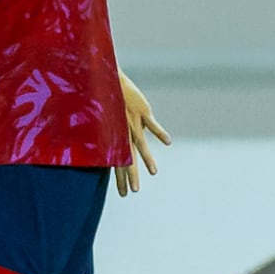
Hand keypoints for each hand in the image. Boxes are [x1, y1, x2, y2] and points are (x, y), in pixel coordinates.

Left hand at [114, 68, 171, 196]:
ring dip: (147, 159)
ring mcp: (133, 122)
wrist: (107, 80)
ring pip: (140, 144)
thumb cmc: (107, 101)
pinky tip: (167, 142)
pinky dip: (159, 133)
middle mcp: (123, 133)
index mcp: (115, 137)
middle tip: (134, 192)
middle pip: (128, 158)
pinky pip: (152, 124)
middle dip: (130, 176)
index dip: (120, 179)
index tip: (124, 194)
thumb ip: (116, 133)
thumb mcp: (108, 121)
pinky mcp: (142, 111)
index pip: (117, 163)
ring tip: (153, 173)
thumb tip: (123, 139)